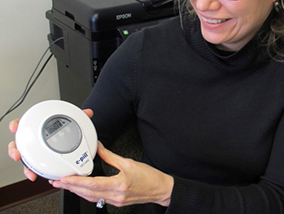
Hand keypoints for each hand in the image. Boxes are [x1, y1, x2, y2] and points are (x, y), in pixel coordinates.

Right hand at [8, 109, 93, 181]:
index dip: (16, 125)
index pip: (22, 124)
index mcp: (38, 127)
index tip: (15, 128)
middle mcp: (33, 140)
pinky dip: (34, 172)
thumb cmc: (64, 130)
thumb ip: (79, 116)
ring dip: (25, 167)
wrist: (67, 139)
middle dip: (16, 150)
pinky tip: (37, 176)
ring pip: (25, 159)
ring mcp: (34, 151)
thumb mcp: (71, 122)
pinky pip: (34, 167)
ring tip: (30, 172)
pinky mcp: (38, 162)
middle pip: (18, 144)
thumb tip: (88, 113)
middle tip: (18, 155)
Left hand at [50, 141, 173, 207]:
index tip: (64, 179)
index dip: (76, 182)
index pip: (92, 184)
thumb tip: (99, 147)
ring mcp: (115, 201)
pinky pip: (97, 199)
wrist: (159, 189)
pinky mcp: (116, 202)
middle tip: (57, 182)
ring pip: (91, 198)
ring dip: (76, 191)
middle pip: (87, 193)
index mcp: (119, 184)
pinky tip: (81, 189)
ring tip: (65, 185)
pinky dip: (86, 193)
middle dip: (70, 187)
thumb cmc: (148, 176)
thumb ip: (110, 156)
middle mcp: (115, 196)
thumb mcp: (129, 162)